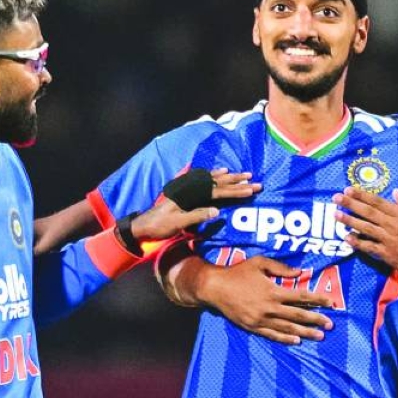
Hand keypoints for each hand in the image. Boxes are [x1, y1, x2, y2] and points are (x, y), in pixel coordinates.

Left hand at [131, 169, 261, 242]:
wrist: (143, 225)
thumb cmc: (159, 225)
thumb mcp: (178, 223)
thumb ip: (197, 216)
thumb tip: (217, 211)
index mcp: (190, 194)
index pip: (218, 191)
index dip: (235, 190)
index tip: (251, 189)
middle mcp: (190, 188)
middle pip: (218, 183)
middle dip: (237, 182)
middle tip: (254, 180)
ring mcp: (188, 189)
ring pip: (213, 180)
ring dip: (229, 177)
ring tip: (243, 175)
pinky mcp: (185, 192)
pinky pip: (204, 180)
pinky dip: (215, 175)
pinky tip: (221, 172)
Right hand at [199, 256, 335, 344]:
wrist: (215, 288)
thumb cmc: (237, 272)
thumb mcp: (260, 263)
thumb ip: (281, 267)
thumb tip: (300, 272)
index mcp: (273, 291)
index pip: (301, 297)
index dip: (318, 300)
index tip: (331, 303)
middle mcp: (269, 307)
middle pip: (299, 315)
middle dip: (316, 320)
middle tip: (331, 325)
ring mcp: (261, 319)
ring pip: (288, 328)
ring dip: (306, 333)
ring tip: (320, 336)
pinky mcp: (252, 327)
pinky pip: (272, 335)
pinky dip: (285, 339)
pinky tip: (297, 341)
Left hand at [334, 187, 397, 276]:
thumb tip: (395, 192)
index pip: (378, 202)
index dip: (362, 195)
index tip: (348, 189)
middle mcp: (392, 225)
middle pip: (368, 212)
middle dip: (351, 204)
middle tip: (336, 198)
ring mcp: (388, 239)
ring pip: (366, 228)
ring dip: (350, 220)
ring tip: (336, 214)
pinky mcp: (386, 253)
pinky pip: (369, 247)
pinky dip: (357, 242)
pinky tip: (346, 237)